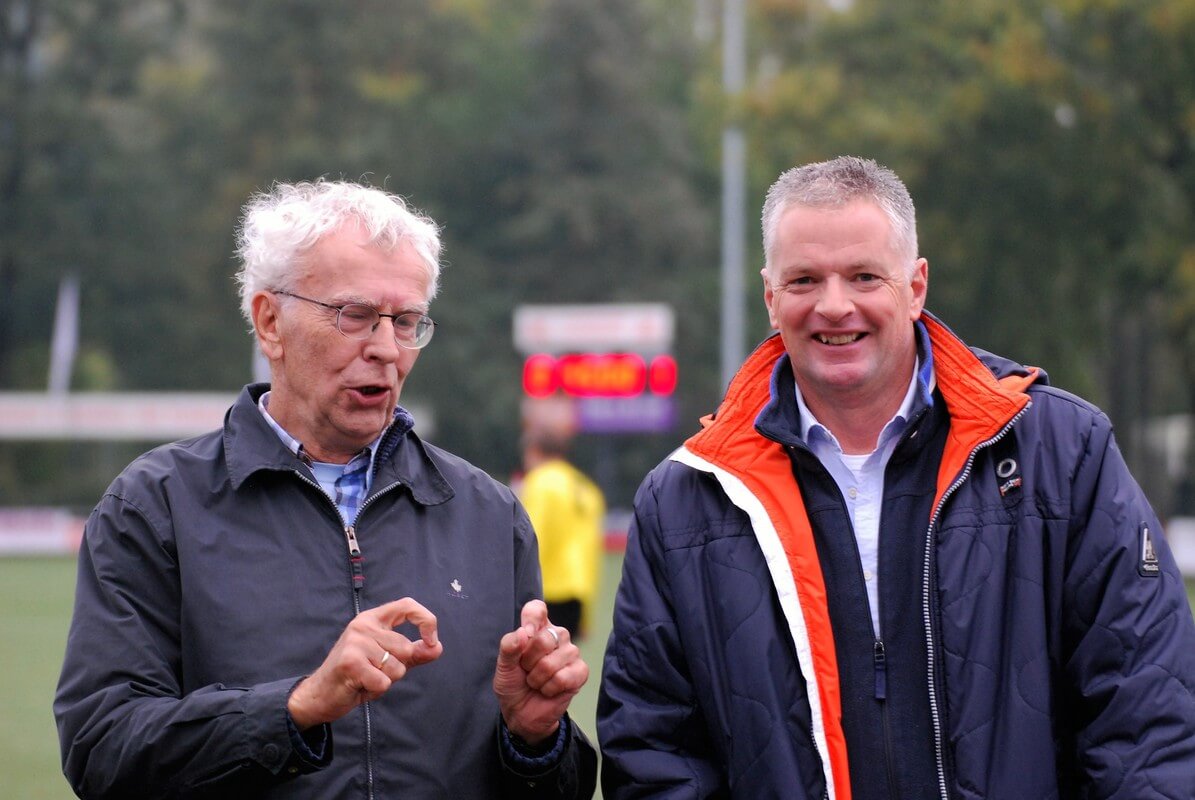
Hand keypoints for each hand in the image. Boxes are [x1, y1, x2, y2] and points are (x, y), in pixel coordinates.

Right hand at [287, 597, 442, 729]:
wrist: (320, 695)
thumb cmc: (356, 675)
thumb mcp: (388, 660)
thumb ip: (414, 653)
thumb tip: (437, 647)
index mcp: (373, 619)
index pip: (407, 605)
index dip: (426, 620)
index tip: (431, 640)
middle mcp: (363, 625)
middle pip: (406, 648)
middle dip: (397, 668)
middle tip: (374, 671)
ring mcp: (355, 642)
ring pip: (397, 667)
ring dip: (386, 680)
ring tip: (365, 677)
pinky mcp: (350, 662)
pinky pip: (384, 682)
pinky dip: (376, 690)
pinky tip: (359, 685)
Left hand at [493, 599, 587, 744]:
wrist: (521, 713)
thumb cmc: (513, 684)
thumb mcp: (503, 666)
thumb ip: (508, 647)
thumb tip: (522, 633)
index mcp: (537, 629)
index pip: (537, 609)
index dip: (531, 620)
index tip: (524, 635)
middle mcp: (556, 636)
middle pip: (545, 637)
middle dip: (529, 661)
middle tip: (527, 671)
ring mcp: (571, 653)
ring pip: (553, 661)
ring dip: (538, 678)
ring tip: (536, 682)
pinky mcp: (580, 672)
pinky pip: (564, 677)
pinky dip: (550, 688)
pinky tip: (548, 690)